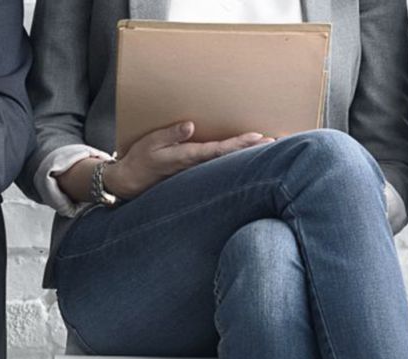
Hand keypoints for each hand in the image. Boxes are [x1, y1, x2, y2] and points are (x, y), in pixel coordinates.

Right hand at [103, 122, 272, 198]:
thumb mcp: (151, 143)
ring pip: (228, 163)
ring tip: (269, 146)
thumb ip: (171, 135)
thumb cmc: (141, 160)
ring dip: (248, 155)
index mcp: (188, 156)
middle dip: (253, 149)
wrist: (132, 183)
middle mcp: (197, 166)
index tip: (257, 137)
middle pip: (231, 157)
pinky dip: (236, 160)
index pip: (220, 150)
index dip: (239, 144)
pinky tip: (249, 156)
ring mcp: (199, 171)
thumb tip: (190, 126)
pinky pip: (220, 165)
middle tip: (276, 140)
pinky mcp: (197, 173)